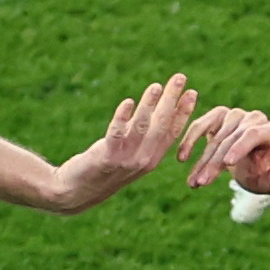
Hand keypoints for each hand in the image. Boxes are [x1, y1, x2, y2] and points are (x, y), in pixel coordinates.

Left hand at [48, 75, 197, 212]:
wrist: (78, 192)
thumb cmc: (104, 167)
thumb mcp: (128, 149)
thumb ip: (140, 130)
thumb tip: (151, 104)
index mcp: (153, 157)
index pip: (173, 131)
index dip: (183, 111)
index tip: (192, 92)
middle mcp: (144, 159)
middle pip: (162, 125)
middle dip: (171, 100)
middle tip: (180, 77)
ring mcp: (126, 160)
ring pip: (142, 127)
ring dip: (149, 105)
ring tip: (156, 86)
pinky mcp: (107, 157)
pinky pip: (116, 134)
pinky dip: (122, 118)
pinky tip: (127, 102)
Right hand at [181, 105, 269, 195]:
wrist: (255, 158)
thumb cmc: (262, 171)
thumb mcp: (269, 182)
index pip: (254, 134)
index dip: (240, 147)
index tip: (227, 164)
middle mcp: (252, 118)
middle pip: (231, 139)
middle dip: (214, 163)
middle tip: (201, 182)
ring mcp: (234, 115)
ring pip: (214, 137)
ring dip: (201, 160)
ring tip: (193, 181)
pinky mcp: (218, 115)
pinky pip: (201, 125)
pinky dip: (190, 140)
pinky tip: (182, 158)